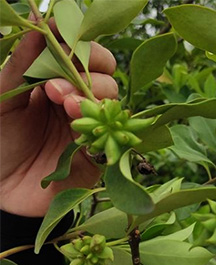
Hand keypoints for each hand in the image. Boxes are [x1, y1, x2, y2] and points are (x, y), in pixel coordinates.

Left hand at [0, 19, 117, 216]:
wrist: (1, 194)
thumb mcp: (1, 100)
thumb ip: (19, 66)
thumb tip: (38, 28)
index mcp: (57, 83)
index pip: (82, 54)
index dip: (77, 44)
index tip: (61, 38)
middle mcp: (79, 102)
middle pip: (105, 74)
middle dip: (87, 71)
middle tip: (54, 85)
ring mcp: (93, 127)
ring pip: (112, 100)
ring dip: (90, 95)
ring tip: (62, 103)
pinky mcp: (100, 155)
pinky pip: (113, 135)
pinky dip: (99, 126)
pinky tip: (77, 126)